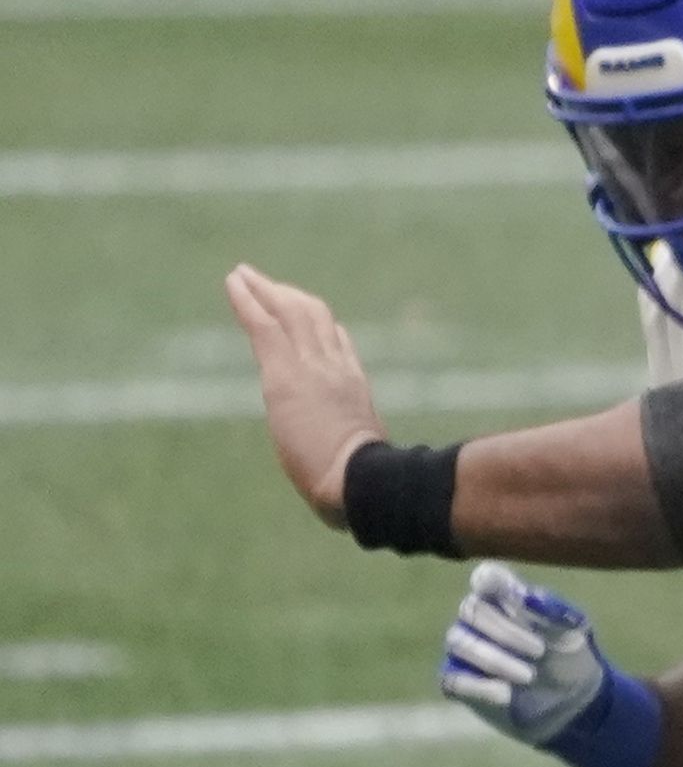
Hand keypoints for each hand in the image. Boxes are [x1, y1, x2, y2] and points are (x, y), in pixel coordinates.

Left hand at [227, 262, 376, 521]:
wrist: (362, 482)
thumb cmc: (365, 489)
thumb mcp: (364, 466)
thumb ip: (355, 460)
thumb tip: (352, 491)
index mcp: (355, 392)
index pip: (340, 348)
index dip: (323, 328)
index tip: (310, 316)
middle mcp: (336, 370)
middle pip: (315, 320)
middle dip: (289, 297)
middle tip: (265, 283)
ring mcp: (312, 368)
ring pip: (288, 313)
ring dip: (264, 290)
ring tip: (242, 274)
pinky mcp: (285, 372)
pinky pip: (263, 324)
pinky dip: (248, 299)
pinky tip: (234, 281)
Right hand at [440, 560, 612, 749]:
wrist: (570, 699)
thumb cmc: (567, 655)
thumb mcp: (572, 633)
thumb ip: (553, 611)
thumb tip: (529, 596)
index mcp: (506, 597)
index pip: (488, 577)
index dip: (488, 579)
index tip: (492, 586)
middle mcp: (478, 617)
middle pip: (471, 609)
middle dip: (506, 631)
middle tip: (540, 650)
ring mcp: (464, 647)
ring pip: (459, 642)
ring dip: (496, 659)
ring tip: (530, 676)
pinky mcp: (457, 679)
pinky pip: (453, 677)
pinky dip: (481, 686)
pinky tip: (507, 694)